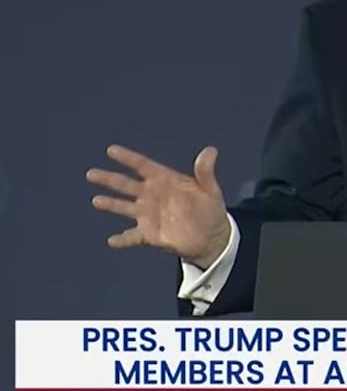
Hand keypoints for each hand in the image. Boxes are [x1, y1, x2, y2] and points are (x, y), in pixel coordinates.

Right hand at [87, 144, 230, 268]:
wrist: (211, 236)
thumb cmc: (209, 208)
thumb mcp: (210, 189)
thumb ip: (205, 172)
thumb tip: (211, 150)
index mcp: (164, 180)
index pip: (142, 166)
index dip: (128, 158)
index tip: (111, 150)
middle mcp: (151, 195)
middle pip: (126, 185)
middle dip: (109, 179)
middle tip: (91, 173)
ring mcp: (148, 214)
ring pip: (124, 207)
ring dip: (111, 204)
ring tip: (96, 201)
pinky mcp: (149, 234)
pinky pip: (132, 236)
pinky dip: (122, 239)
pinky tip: (112, 241)